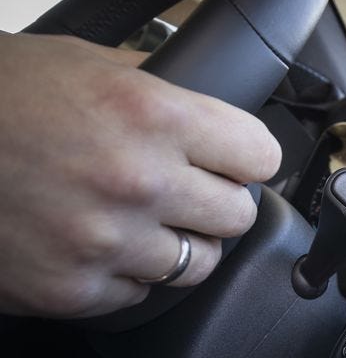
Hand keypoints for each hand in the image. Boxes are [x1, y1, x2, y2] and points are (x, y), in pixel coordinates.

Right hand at [0, 32, 280, 317]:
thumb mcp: (82, 62)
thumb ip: (158, 88)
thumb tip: (214, 106)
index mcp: (151, 115)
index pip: (260, 155)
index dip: (246, 157)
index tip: (234, 160)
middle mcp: (138, 181)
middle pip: (238, 215)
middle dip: (214, 202)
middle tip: (183, 191)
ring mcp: (105, 242)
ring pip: (198, 265)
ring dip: (176, 245)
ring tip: (137, 221)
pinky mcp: (72, 290)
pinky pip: (139, 296)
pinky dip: (123, 276)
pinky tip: (93, 245)